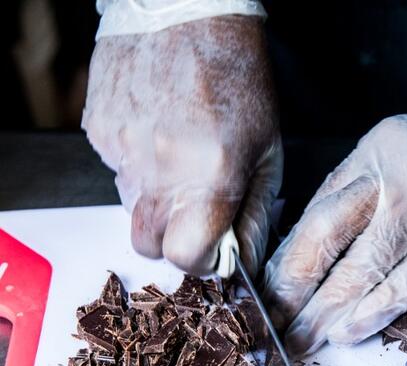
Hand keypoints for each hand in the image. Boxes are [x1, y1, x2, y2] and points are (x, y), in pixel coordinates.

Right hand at [82, 15, 281, 275]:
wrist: (186, 16)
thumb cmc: (238, 80)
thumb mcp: (268, 153)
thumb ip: (255, 214)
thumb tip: (242, 262)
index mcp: (210, 178)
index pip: (186, 257)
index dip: (201, 260)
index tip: (212, 247)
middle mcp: (159, 171)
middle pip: (149, 245)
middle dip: (174, 239)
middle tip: (196, 210)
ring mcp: (122, 151)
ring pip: (131, 210)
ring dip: (157, 201)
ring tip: (180, 160)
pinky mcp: (99, 132)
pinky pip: (116, 173)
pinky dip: (138, 166)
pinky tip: (159, 135)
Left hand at [264, 86, 406, 355]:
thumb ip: (370, 194)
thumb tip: (325, 252)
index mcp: (376, 151)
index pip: (316, 209)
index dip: (287, 256)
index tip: (267, 292)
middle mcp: (395, 172)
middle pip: (325, 233)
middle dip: (291, 285)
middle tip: (268, 324)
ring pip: (361, 264)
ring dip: (324, 310)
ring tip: (299, 340)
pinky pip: (406, 280)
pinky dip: (373, 310)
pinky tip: (347, 332)